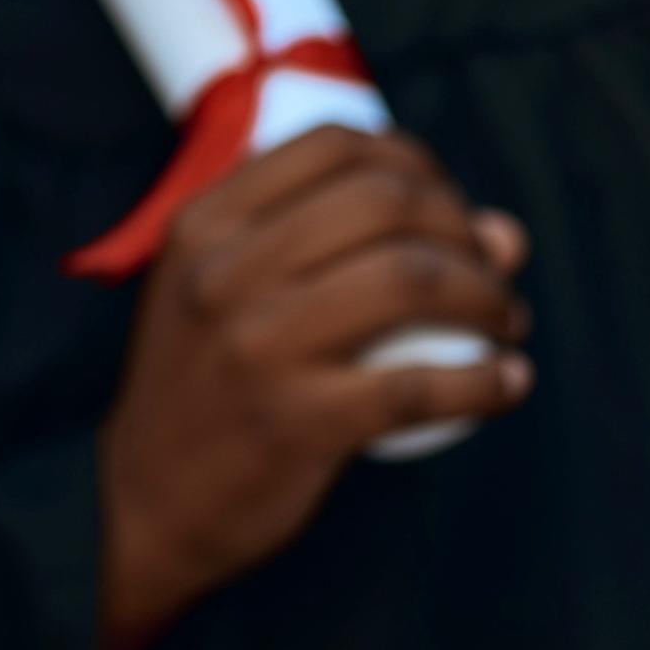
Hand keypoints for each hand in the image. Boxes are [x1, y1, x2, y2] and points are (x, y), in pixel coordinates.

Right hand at [94, 124, 529, 649]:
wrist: (142, 503)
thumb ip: (349, 247)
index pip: (335, 146)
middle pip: (384, 202)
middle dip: (461, 228)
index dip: (414, 162)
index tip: (445, 206)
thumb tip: (505, 234)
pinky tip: (507, 383)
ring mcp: (257, 344)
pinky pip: (416, 386)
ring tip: (504, 322)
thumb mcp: (236, 294)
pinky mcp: (293, 420)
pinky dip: (483, 381)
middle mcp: (225, 270)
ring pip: (409, 280)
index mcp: (207, 222)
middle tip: (488, 273)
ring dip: (486, 296)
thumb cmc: (208, 385)